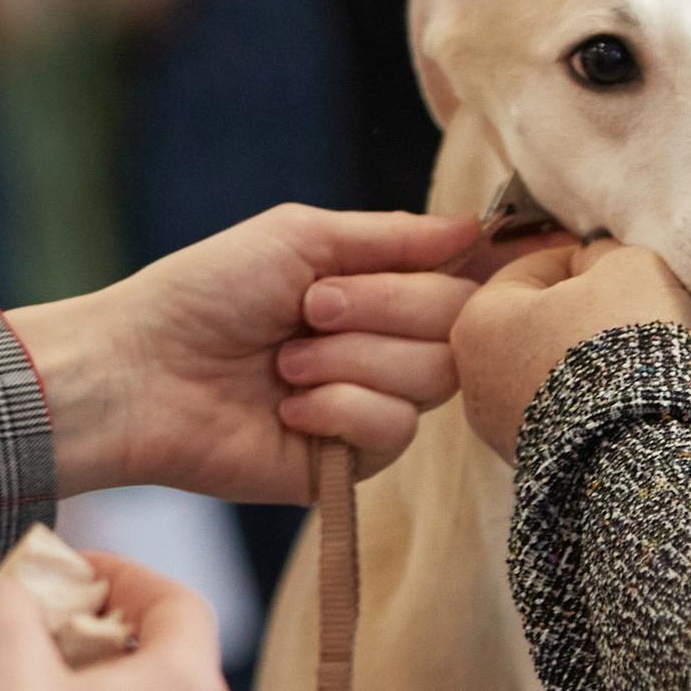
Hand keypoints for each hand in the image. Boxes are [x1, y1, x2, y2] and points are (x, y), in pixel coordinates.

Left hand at [4, 206, 492, 503]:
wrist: (139, 375)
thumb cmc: (205, 293)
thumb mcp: (301, 238)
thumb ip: (395, 237)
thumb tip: (477, 225)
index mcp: (380, 286)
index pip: (470, 274)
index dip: (506, 264)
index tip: (551, 242)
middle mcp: (389, 344)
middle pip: (463, 323)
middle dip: (389, 306)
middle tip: (313, 307)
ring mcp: (375, 404)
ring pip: (435, 377)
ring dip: (354, 360)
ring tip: (286, 363)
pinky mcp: (354, 464)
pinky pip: (396, 431)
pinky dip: (340, 409)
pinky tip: (289, 410)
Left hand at [453, 237, 690, 460]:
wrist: (643, 447)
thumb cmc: (621, 342)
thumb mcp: (625, 266)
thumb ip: (609, 252)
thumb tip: (604, 261)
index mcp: (479, 323)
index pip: (537, 268)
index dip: (594, 255)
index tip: (637, 257)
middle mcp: (485, 384)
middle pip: (572, 324)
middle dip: (635, 308)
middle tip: (687, 297)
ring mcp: (522, 432)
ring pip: (601, 370)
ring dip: (657, 350)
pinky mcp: (564, 466)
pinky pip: (613, 412)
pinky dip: (654, 392)